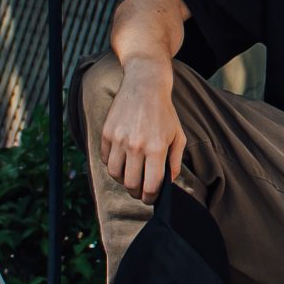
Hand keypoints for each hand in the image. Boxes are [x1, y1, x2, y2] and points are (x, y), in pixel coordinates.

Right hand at [101, 56, 186, 200]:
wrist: (145, 84)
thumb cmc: (164, 112)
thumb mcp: (178, 135)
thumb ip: (175, 161)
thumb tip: (169, 182)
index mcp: (156, 148)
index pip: (151, 185)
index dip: (151, 197)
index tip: (151, 198)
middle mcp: (136, 146)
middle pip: (131, 184)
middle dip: (136, 192)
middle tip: (140, 191)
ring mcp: (119, 139)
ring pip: (115, 174)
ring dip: (122, 180)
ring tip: (130, 176)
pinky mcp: (107, 132)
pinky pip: (105, 159)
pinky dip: (112, 164)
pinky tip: (122, 160)